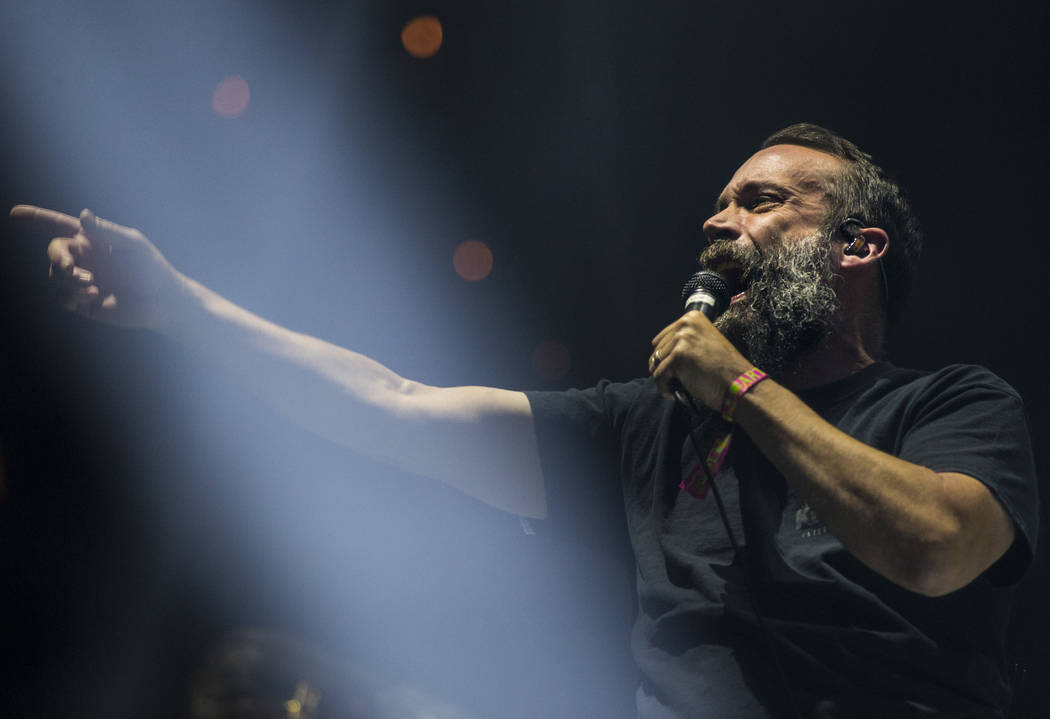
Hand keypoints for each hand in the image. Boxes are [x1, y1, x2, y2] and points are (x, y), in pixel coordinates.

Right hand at [10, 205, 179, 329]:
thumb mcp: (132, 244)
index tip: (14, 213)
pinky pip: (61, 297)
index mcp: (92, 239)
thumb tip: (83, 214)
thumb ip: (106, 231)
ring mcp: (81, 280)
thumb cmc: (151, 267)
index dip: (36, 218)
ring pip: (55, 275)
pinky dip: (71, 295)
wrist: (161, 300)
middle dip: (58, 258)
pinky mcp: (82, 302)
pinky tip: (93, 294)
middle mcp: (83, 258)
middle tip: (71, 268)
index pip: (58, 225)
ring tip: (93, 284)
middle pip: (54, 252)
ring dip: (69, 279)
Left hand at [649, 310, 753, 409]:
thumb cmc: (723, 369)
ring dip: (664, 378)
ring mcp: (681, 339)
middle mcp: (685, 324)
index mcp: (692, 317)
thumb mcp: (704, 343)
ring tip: (676, 386)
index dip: (665, 356)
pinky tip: (673, 393)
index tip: (675, 368)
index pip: (662, 338)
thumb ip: (685, 341)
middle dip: (663, 366)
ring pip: (656, 363)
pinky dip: (663, 387)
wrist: (737, 384)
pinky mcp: (678, 356)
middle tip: (675, 379)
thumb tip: (659, 354)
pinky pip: (658, 375)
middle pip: (657, 349)